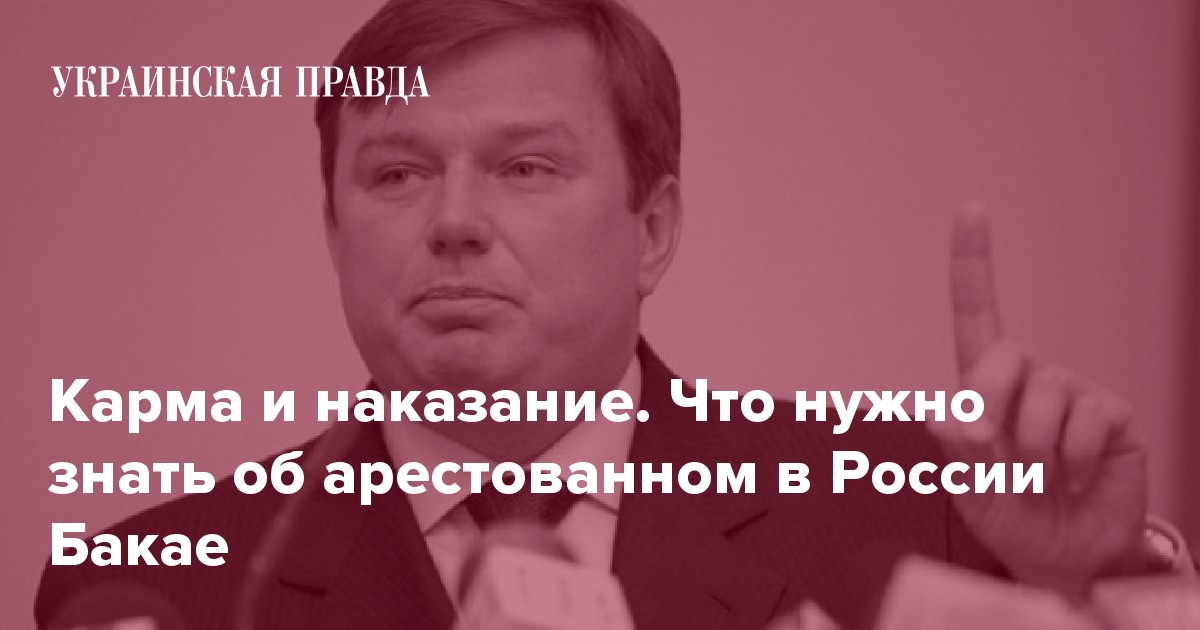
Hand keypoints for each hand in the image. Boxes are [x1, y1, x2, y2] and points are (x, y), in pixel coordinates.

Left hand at [931, 204, 1147, 596]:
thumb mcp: (968, 485)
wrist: (1061, 557)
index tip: (972, 208)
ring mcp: (1074, 393)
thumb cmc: (1009, 513)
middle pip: (1004, 354)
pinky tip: (1077, 479)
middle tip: (991, 446)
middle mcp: (1030, 379)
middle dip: (989, 401)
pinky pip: (1088, 421)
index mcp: (986, 386)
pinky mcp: (1112, 415)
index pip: (977, 315)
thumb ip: (955, 449)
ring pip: (1044, 395)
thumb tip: (940, 414)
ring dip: (1034, 447)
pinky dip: (1075, 460)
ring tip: (1042, 475)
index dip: (974, 263)